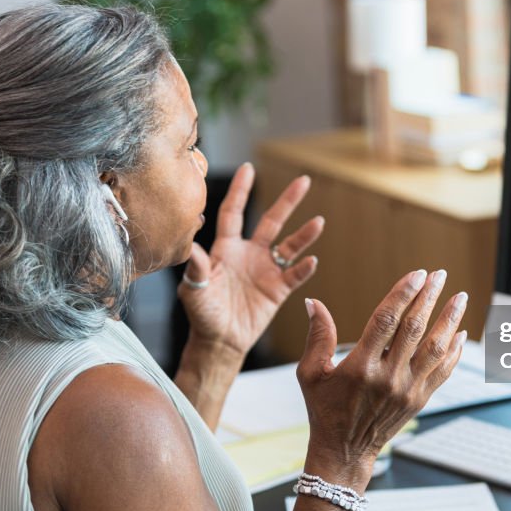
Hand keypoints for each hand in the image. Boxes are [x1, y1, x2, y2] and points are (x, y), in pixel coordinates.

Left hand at [178, 162, 323, 357]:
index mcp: (226, 248)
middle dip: (287, 201)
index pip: (234, 212)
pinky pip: (295, 275)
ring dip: (304, 234)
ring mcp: (266, 270)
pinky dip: (304, 268)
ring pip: (290, 246)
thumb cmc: (201, 314)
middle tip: (304, 181)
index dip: (240, 191)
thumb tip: (192, 245)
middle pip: (271, 221)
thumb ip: (196, 266)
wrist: (219, 341)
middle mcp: (249, 254)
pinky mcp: (278, 290)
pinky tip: (311, 260)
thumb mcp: (193, 288)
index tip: (248, 168)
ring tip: (319, 222)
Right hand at [296, 269, 467, 486]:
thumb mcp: (311, 373)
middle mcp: (387, 377)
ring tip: (460, 298)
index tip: (417, 274)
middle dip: (429, 298)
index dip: (403, 294)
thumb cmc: (324, 409)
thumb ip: (317, 336)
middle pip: (414, 329)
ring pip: (435, 348)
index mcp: (360, 367)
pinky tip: (460, 332)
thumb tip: (313, 302)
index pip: (386, 321)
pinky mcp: (420, 400)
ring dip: (449, 320)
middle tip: (439, 275)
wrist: (345, 451)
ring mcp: (407, 390)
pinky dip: (454, 351)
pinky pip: (442, 371)